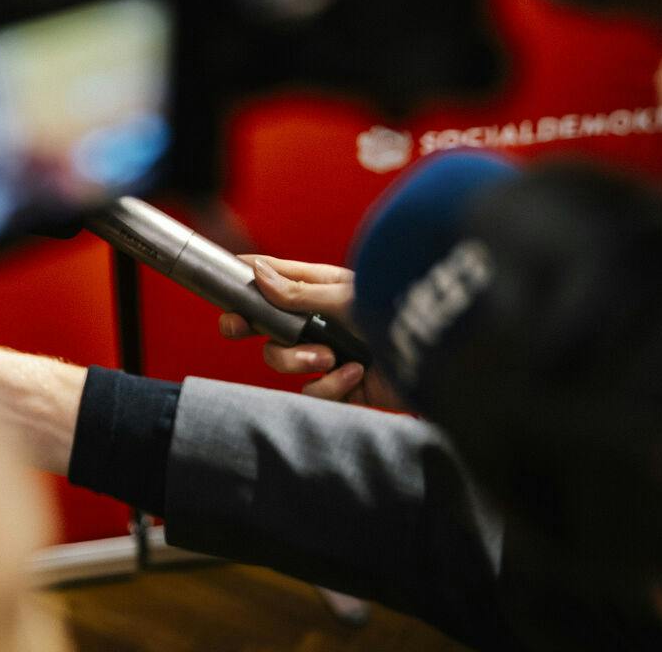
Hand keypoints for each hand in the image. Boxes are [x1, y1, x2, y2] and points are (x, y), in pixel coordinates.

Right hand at [217, 255, 394, 406]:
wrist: (439, 365)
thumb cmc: (396, 318)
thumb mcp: (344, 299)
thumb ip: (297, 292)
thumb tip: (256, 270)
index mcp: (317, 289)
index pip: (270, 280)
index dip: (244, 281)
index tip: (223, 285)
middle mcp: (316, 321)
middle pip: (262, 323)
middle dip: (247, 326)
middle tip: (236, 327)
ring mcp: (324, 353)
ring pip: (279, 359)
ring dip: (297, 360)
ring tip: (327, 358)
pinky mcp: (337, 386)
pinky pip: (310, 390)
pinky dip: (330, 385)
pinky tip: (355, 374)